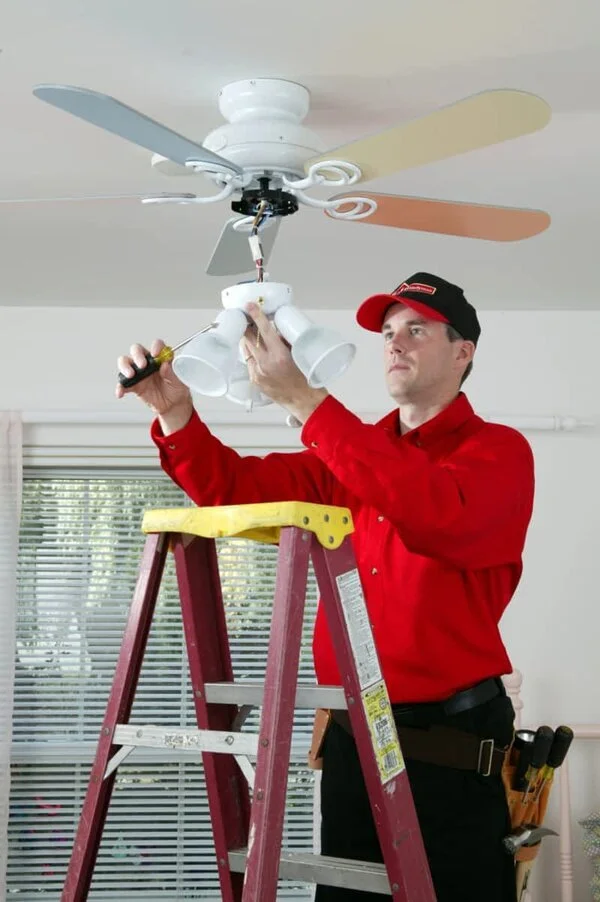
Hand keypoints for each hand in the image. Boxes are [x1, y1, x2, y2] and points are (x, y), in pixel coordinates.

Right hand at [116, 339, 193, 433]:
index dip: (156, 347)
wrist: (172, 405)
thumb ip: (171, 374)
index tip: (155, 354)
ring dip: (125, 367)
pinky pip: (123, 383)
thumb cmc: (176, 389)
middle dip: (137, 355)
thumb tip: (165, 365)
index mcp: (161, 358)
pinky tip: (121, 392)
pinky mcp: (133, 384)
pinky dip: (120, 387)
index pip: (157, 345)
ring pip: (125, 362)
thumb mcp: (178, 382)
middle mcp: (148, 362)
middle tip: (142, 365)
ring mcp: (138, 372)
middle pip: (137, 350)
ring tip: (130, 375)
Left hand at [243, 304, 327, 422]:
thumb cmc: (305, 379)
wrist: (303, 400)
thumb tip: (276, 330)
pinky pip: (249, 362)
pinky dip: (253, 355)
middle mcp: (266, 364)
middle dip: (249, 326)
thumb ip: (285, 341)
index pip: (264, 330)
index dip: (255, 315)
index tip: (249, 306)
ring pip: (247, 349)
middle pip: (249, 338)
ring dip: (250, 341)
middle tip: (250, 319)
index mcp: (280, 356)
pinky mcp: (255, 380)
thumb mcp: (298, 354)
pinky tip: (259, 354)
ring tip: (255, 336)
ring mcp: (258, 373)